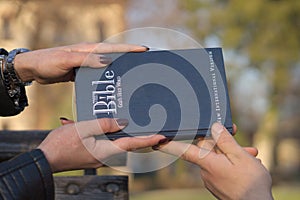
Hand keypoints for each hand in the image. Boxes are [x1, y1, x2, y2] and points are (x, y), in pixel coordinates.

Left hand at [14, 43, 147, 83]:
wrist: (33, 68)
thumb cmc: (47, 61)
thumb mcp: (66, 60)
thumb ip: (85, 60)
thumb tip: (107, 61)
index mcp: (88, 49)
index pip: (113, 48)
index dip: (129, 49)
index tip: (144, 50)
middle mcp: (89, 55)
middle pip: (114, 55)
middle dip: (129, 58)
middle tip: (143, 64)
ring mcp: (86, 63)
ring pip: (107, 66)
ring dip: (119, 70)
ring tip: (132, 77)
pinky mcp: (82, 72)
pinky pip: (98, 74)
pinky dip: (106, 78)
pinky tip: (111, 86)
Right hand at [38, 118, 164, 172]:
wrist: (45, 159)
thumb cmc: (62, 145)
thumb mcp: (83, 129)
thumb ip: (104, 124)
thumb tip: (123, 123)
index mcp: (106, 150)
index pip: (133, 144)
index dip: (148, 139)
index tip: (162, 136)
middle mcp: (105, 155)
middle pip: (126, 142)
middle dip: (137, 133)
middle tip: (148, 123)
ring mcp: (99, 155)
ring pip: (115, 141)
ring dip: (121, 131)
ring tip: (125, 118)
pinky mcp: (93, 153)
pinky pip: (105, 141)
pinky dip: (108, 132)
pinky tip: (103, 122)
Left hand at [157, 123, 272, 199]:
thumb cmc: (250, 184)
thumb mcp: (241, 157)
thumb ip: (225, 141)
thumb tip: (214, 128)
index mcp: (208, 163)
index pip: (184, 151)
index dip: (170, 145)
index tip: (158, 142)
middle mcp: (206, 172)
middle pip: (208, 150)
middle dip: (224, 144)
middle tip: (244, 146)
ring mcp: (212, 180)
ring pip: (218, 159)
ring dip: (233, 155)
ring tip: (251, 156)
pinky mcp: (218, 185)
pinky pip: (221, 169)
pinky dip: (232, 165)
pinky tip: (247, 165)